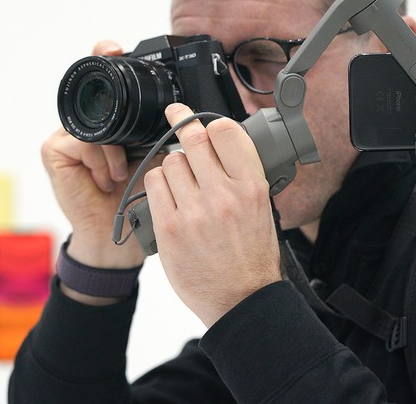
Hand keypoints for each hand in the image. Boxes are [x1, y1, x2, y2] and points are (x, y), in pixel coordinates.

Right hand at [41, 40, 144, 270]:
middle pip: (95, 96)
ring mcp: (66, 135)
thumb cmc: (136, 196)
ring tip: (121, 172)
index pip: (104, 79)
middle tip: (125, 117)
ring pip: (94, 124)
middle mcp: (85, 124)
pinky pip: (81, 142)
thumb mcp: (155, 155)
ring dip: (114, 149)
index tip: (116, 49)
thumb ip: (160, 131)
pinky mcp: (53, 150)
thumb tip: (184, 111)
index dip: (106, 58)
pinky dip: (99, 160)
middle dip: (111, 99)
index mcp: (109, 120)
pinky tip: (106, 178)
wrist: (116, 234)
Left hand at [145, 103, 280, 326]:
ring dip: (172, 165)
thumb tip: (218, 144)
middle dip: (183, 124)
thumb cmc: (252, 257)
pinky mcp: (170, 228)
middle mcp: (223, 195)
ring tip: (180, 181)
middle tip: (176, 115)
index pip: (226, 132)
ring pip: (170, 161)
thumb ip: (241, 176)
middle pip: (193, 140)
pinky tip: (166, 194)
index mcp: (251, 187)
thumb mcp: (261, 210)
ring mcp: (194, 212)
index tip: (202, 121)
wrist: (241, 300)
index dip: (211, 123)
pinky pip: (154, 185)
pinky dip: (157, 184)